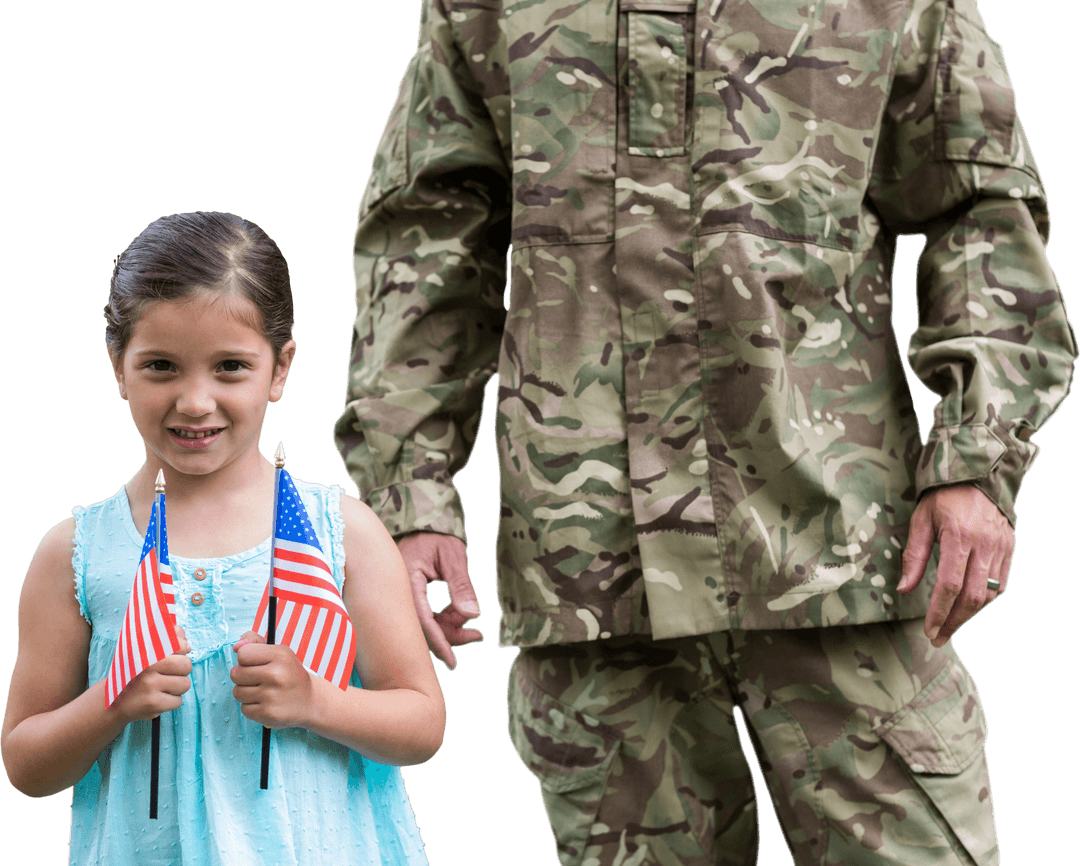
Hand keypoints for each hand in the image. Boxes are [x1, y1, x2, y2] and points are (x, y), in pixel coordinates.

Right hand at [114, 625, 191, 721]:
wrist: (113, 702)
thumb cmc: (135, 674)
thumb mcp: (142, 652)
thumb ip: (166, 640)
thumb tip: (187, 645)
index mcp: (145, 651)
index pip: (178, 644)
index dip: (183, 648)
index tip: (180, 652)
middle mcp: (146, 667)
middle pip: (186, 665)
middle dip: (183, 670)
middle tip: (169, 673)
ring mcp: (149, 686)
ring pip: (185, 684)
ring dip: (177, 687)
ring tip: (161, 687)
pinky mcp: (152, 704)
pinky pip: (178, 701)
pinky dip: (171, 701)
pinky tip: (157, 699)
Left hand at [230, 631, 313, 728]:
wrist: (309, 701)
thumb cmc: (288, 674)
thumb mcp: (278, 652)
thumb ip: (255, 642)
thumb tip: (236, 647)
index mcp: (280, 655)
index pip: (243, 654)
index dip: (246, 659)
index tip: (256, 663)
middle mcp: (277, 675)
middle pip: (236, 673)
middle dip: (243, 676)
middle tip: (258, 678)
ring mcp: (272, 696)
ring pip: (237, 692)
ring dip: (246, 693)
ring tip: (262, 691)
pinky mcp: (268, 714)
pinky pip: (244, 709)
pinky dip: (251, 707)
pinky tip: (265, 703)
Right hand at [397, 533, 481, 669]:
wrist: (418, 524)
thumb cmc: (435, 536)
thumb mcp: (452, 554)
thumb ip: (461, 583)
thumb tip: (472, 615)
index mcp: (405, 579)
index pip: (421, 618)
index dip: (437, 641)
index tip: (453, 661)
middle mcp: (398, 592)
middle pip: (421, 627)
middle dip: (449, 636)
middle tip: (477, 636)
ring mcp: (401, 597)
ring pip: (424, 625)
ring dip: (448, 628)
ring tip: (475, 629)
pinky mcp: (407, 598)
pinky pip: (423, 617)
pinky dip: (443, 620)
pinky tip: (460, 616)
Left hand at [898, 484, 1013, 647]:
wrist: (978, 475)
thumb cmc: (943, 497)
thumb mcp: (920, 520)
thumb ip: (913, 556)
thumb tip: (903, 589)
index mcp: (960, 536)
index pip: (950, 585)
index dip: (939, 612)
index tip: (929, 630)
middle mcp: (985, 545)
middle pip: (973, 596)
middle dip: (955, 622)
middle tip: (938, 638)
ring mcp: (1001, 548)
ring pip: (990, 594)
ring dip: (970, 615)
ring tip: (951, 626)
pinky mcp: (1010, 549)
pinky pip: (1001, 584)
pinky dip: (986, 601)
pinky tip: (969, 608)